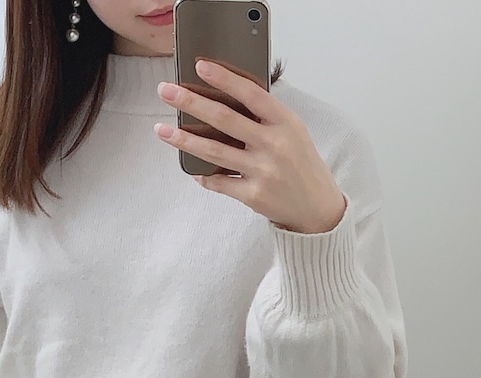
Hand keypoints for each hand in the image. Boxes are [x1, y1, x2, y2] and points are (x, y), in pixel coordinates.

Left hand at [155, 60, 347, 235]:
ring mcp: (263, 172)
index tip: (199, 66)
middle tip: (166, 91)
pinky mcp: (253, 196)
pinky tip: (193, 170)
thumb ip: (265, 115)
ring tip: (162, 130)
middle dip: (190, 102)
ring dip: (184, 139)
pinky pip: (220, 182)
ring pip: (214, 151)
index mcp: (285, 122)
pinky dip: (204, 176)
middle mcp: (274, 145)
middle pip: (224, 118)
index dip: (223, 78)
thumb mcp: (292, 131)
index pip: (250, 93)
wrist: (318, 208)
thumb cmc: (301, 164)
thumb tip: (225, 97)